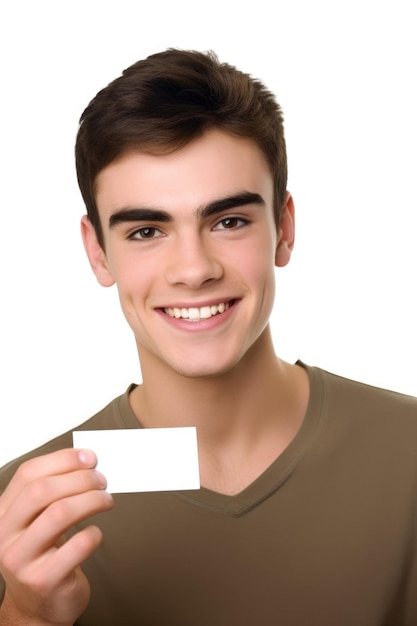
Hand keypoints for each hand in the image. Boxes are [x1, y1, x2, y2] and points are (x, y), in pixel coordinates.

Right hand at [0, 448, 113, 624]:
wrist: (38, 605)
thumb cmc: (43, 555)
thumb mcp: (37, 521)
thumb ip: (54, 492)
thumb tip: (87, 463)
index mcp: (4, 513)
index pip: (28, 474)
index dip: (62, 460)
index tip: (89, 458)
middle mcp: (6, 536)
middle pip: (42, 491)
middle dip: (80, 479)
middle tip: (102, 480)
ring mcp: (22, 560)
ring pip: (60, 514)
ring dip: (92, 500)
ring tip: (106, 500)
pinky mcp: (44, 581)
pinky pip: (77, 547)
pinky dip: (94, 534)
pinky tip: (95, 533)